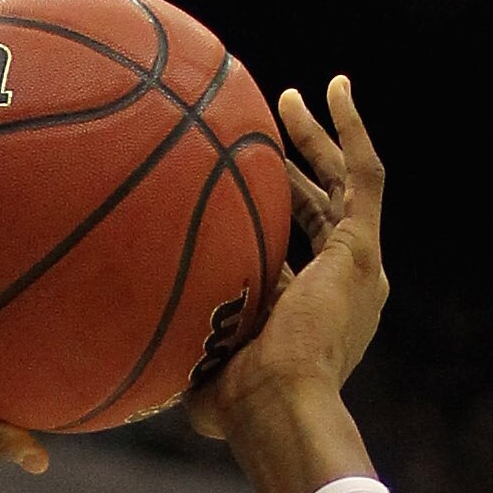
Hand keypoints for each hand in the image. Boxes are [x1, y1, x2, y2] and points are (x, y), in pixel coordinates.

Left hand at [188, 78, 388, 492]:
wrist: (277, 405)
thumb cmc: (234, 403)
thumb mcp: (201, 365)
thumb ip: (181, 349)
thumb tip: (128, 358)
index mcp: (310, 310)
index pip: (297, 247)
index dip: (277, 211)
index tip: (243, 182)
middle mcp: (341, 284)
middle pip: (323, 205)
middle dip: (301, 162)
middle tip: (275, 120)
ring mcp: (356, 265)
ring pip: (344, 183)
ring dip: (321, 138)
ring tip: (296, 96)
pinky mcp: (361, 248)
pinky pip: (364, 174)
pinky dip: (351, 128)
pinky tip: (334, 88)